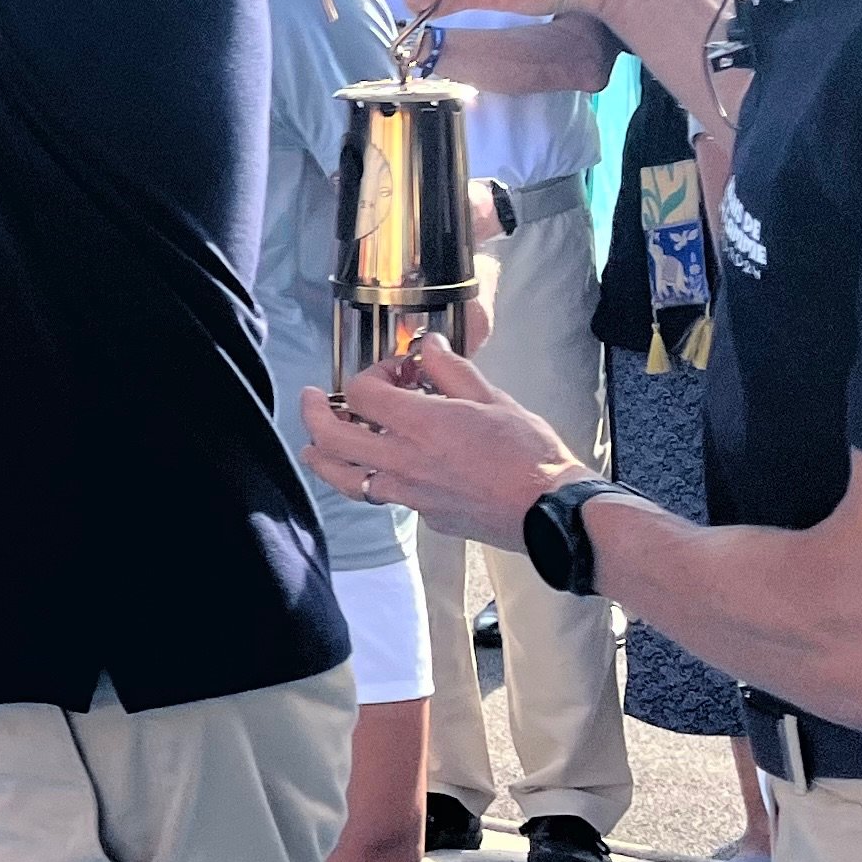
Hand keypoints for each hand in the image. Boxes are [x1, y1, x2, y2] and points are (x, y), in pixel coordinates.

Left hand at [298, 336, 584, 553]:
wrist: (550, 512)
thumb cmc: (530, 454)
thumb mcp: (493, 398)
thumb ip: (451, 370)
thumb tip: (428, 346)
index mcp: (421, 425)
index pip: (361, 393)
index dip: (369, 374)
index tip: (393, 372)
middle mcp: (404, 461)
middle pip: (330, 438)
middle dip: (312, 413)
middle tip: (310, 399)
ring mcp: (408, 493)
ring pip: (343, 478)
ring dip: (323, 456)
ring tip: (315, 444)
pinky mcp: (422, 515)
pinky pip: (380, 495)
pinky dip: (367, 478)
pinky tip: (375, 469)